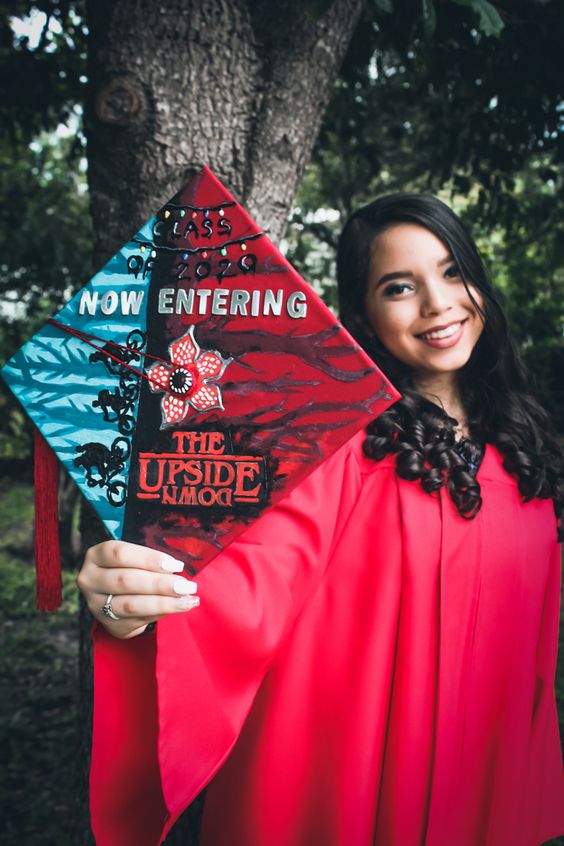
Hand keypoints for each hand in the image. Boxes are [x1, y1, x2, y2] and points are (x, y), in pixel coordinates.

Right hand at [77, 540, 199, 638]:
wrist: (117, 593)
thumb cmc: (131, 567)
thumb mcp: (135, 556)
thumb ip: (151, 560)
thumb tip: (177, 569)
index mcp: (95, 556)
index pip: (120, 554)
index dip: (149, 559)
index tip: (176, 565)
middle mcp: (90, 580)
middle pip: (126, 581)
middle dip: (160, 584)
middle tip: (187, 586)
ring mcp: (97, 606)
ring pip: (131, 605)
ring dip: (163, 603)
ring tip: (188, 600)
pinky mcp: (110, 625)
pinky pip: (138, 620)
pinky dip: (162, 614)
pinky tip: (179, 608)